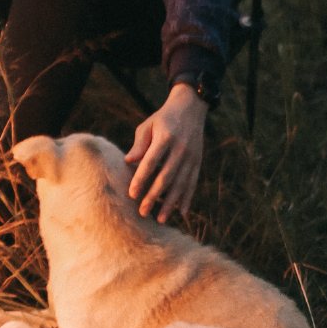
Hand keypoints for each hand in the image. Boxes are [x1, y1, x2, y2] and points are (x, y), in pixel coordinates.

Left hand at [124, 83, 207, 222]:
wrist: (191, 108)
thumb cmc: (162, 118)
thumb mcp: (148, 126)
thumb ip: (139, 145)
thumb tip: (128, 161)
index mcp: (166, 137)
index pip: (151, 161)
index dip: (141, 178)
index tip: (132, 194)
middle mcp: (181, 148)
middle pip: (166, 177)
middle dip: (153, 196)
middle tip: (142, 212)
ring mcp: (192, 157)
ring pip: (180, 184)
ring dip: (170, 203)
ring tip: (160, 219)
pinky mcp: (198, 162)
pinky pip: (192, 183)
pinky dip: (187, 198)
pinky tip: (182, 213)